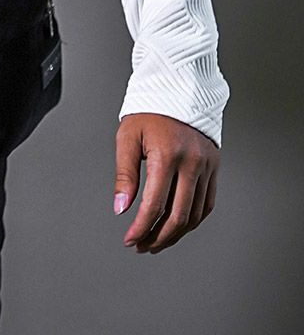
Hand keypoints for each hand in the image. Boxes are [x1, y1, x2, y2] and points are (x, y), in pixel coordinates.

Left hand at [114, 112, 218, 253]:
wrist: (178, 89)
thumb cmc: (149, 112)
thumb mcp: (127, 137)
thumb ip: (124, 175)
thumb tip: (121, 208)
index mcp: (167, 155)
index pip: (154, 205)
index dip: (141, 228)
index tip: (130, 240)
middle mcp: (191, 163)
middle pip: (178, 216)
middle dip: (158, 237)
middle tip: (142, 246)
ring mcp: (206, 167)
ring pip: (195, 215)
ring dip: (175, 234)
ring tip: (156, 240)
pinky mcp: (214, 168)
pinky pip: (207, 204)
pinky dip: (192, 220)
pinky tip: (177, 226)